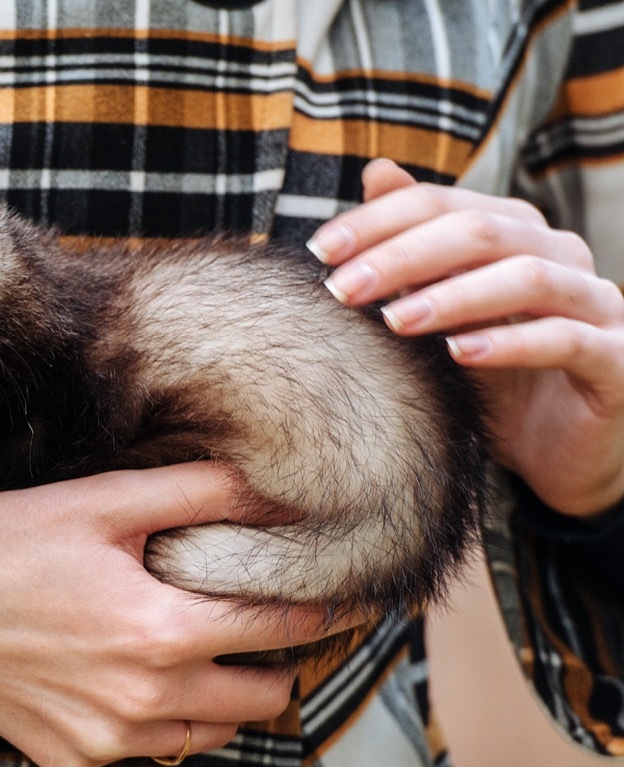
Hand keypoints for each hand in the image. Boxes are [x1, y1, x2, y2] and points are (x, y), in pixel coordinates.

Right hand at [0, 463, 349, 766]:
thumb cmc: (3, 541)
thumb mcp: (102, 500)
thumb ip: (197, 491)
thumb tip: (272, 488)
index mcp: (163, 632)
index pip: (282, 628)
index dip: (327, 608)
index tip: (353, 596)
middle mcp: (146, 700)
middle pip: (266, 694)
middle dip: (275, 656)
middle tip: (254, 617)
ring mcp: (108, 739)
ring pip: (214, 728)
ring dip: (222, 689)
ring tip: (192, 641)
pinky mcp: (73, 757)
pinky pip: (150, 747)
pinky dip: (159, 714)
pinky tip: (126, 668)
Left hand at [309, 159, 623, 517]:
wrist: (557, 448)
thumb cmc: (491, 372)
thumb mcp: (440, 307)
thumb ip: (413, 245)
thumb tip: (376, 171)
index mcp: (516, 232)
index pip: (442, 204)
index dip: (379, 221)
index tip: (321, 251)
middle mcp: (561, 255)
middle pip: (480, 231)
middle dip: (403, 256)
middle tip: (343, 288)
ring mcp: (596, 303)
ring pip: (529, 277)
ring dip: (454, 296)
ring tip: (395, 321)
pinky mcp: (615, 358)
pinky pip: (566, 338)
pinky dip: (510, 343)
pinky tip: (459, 354)